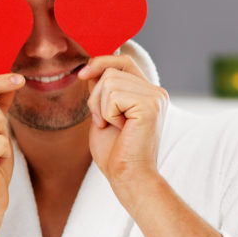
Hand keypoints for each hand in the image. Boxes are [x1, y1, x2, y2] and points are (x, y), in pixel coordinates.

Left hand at [78, 55, 167, 199]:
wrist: (127, 175)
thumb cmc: (114, 150)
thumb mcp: (102, 113)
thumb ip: (102, 90)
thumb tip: (92, 66)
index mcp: (146, 92)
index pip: (123, 60)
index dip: (101, 61)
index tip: (82, 75)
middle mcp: (155, 92)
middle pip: (111, 70)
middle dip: (95, 96)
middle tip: (102, 121)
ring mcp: (155, 97)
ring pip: (109, 81)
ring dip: (100, 106)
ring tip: (111, 125)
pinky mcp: (151, 105)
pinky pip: (113, 95)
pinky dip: (107, 113)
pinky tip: (120, 128)